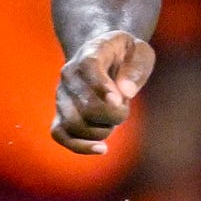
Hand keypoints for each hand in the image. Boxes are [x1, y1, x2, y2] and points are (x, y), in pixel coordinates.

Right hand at [53, 30, 153, 154]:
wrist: (103, 56)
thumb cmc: (126, 55)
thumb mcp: (141, 52)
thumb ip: (137, 68)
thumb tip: (125, 93)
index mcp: (90, 53)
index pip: (89, 68)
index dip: (102, 87)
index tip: (119, 101)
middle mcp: (69, 74)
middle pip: (86, 106)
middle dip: (113, 115)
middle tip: (124, 107)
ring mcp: (62, 95)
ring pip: (75, 124)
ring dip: (102, 130)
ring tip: (112, 119)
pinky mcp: (60, 114)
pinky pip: (60, 135)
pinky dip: (80, 146)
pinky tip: (102, 148)